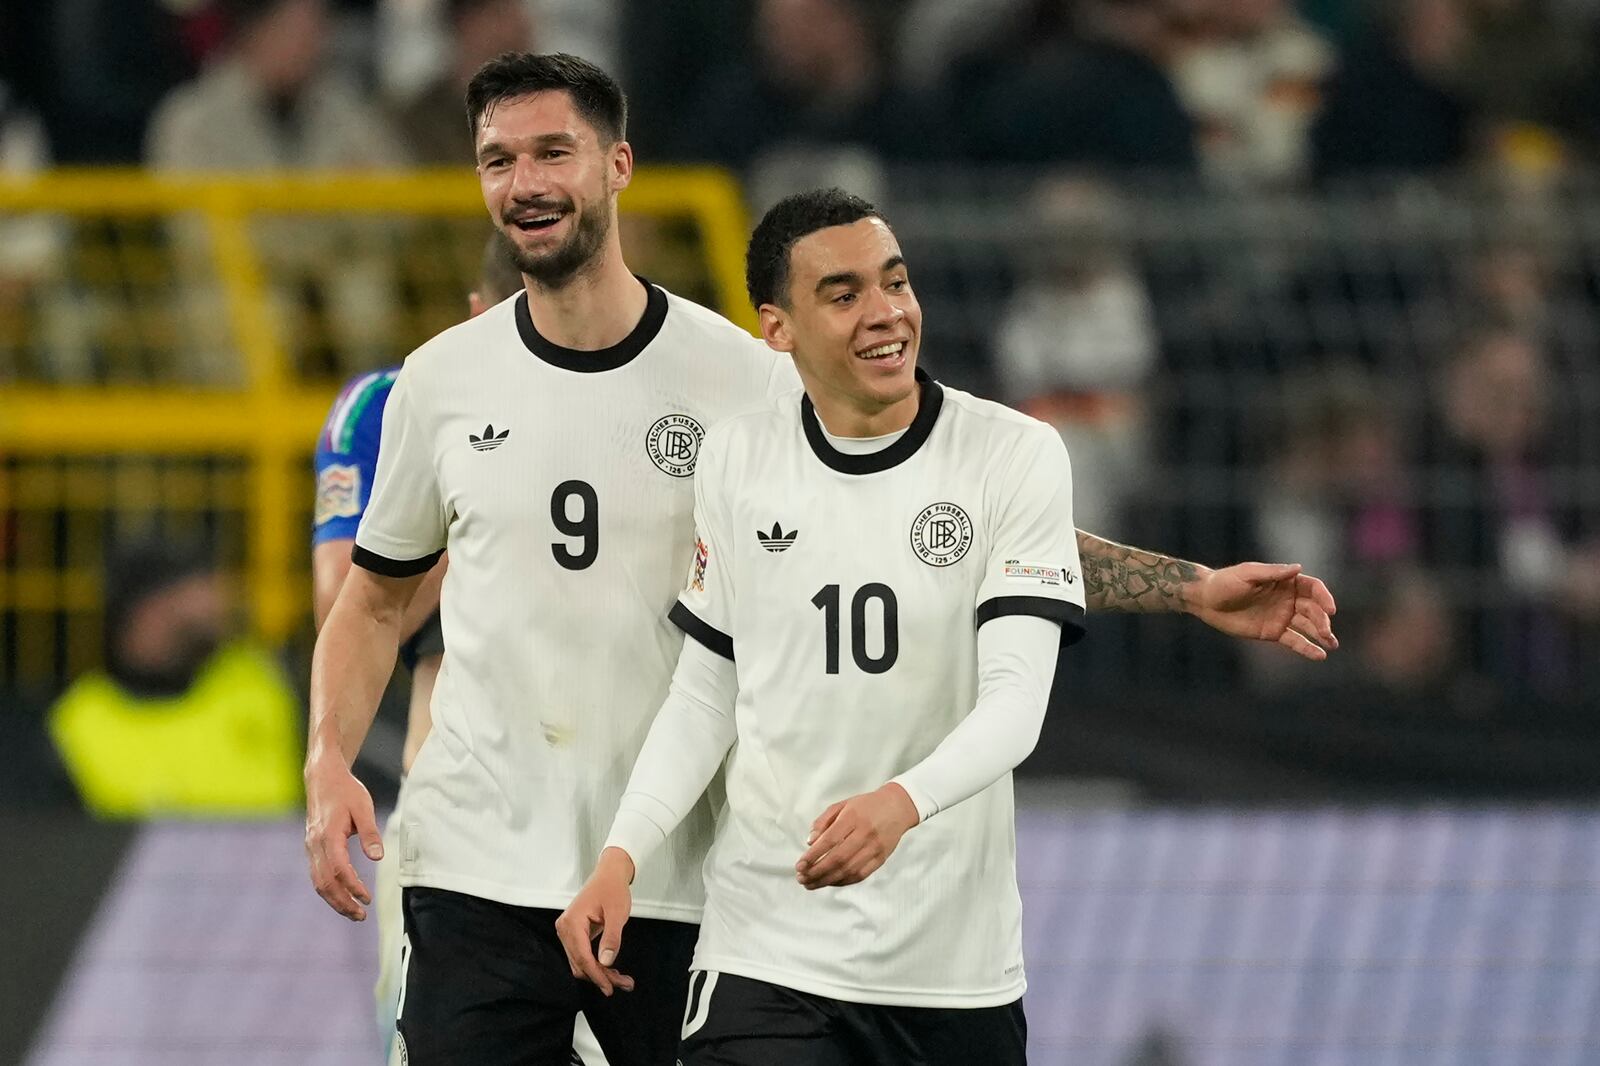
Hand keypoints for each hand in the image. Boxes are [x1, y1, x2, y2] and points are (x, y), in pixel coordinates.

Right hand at [304, 755, 382, 920]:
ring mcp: (310, 847)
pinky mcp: (311, 847)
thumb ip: (370, 833)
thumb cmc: (346, 791)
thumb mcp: (363, 807)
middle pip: (325, 882)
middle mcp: (315, 845)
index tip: (366, 899)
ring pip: (318, 882)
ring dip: (334, 900)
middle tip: (361, 915)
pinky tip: (342, 896)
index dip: (353, 887)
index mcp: (328, 835)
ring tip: (353, 912)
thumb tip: (377, 858)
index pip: (340, 870)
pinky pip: (317, 875)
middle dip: (342, 902)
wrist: (323, 778)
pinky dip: (328, 890)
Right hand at [555, 848, 637, 995]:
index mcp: (572, 923)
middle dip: (600, 976)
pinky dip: (595, 964)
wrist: (609, 874)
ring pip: (580, 962)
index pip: (582, 957)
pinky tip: (611, 969)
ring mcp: (566, 931)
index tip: (610, 988)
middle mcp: (564, 928)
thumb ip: (611, 938)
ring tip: (622, 979)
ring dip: (599, 972)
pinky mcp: (573, 933)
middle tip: (624, 984)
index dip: (596, 975)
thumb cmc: (613, 889)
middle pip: (579, 963)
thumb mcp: (617, 913)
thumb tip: (605, 962)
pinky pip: (581, 954)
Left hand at [796, 783, 919, 889]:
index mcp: (853, 817)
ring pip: (849, 870)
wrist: (897, 807)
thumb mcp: (842, 805)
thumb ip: (823, 821)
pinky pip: (860, 875)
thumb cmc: (865, 806)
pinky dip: (843, 881)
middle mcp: (865, 833)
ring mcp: (875, 848)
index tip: (799, 865)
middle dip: (817, 872)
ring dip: (827, 880)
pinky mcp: (881, 859)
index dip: (813, 856)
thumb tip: (809, 843)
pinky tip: (829, 882)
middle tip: (801, 878)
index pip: (830, 840)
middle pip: (838, 859)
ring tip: (810, 884)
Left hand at [1187, 562, 1337, 660]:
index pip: (1313, 588)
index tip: (1331, 610)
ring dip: (1322, 635)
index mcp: (1285, 581)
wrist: (1206, 601)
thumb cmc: (1225, 582)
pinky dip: (1307, 648)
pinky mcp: (1273, 632)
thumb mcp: (1247, 574)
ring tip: (1332, 645)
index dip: (1324, 598)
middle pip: (1313, 609)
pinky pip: (1294, 641)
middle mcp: (1288, 599)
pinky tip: (1320, 656)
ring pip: (1308, 626)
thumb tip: (1298, 568)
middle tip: (1326, 632)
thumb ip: (1272, 573)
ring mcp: (1282, 616)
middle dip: (1322, 621)